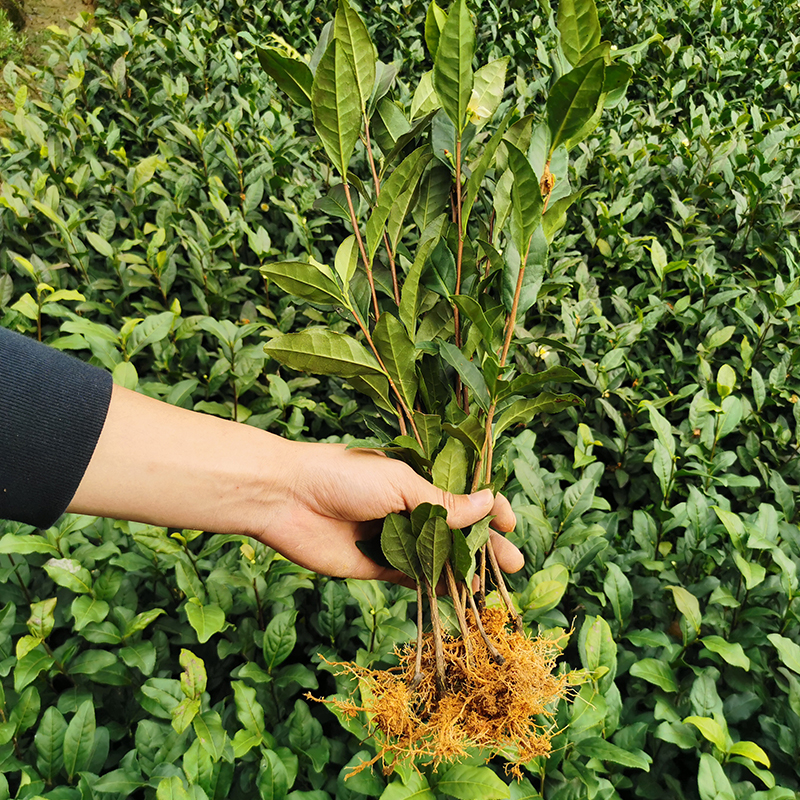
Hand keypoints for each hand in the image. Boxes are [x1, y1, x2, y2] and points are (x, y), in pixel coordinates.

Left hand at [69, 386, 523, 581]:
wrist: (288, 498)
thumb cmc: (345, 476)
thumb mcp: (401, 484)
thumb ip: (443, 503)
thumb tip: (488, 502)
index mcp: (416, 480)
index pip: (462, 495)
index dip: (488, 509)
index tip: (509, 524)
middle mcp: (408, 509)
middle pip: (456, 531)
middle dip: (484, 547)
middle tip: (513, 566)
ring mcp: (394, 538)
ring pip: (437, 558)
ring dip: (462, 572)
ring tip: (488, 589)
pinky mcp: (376, 566)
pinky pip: (412, 578)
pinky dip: (434, 588)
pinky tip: (455, 597)